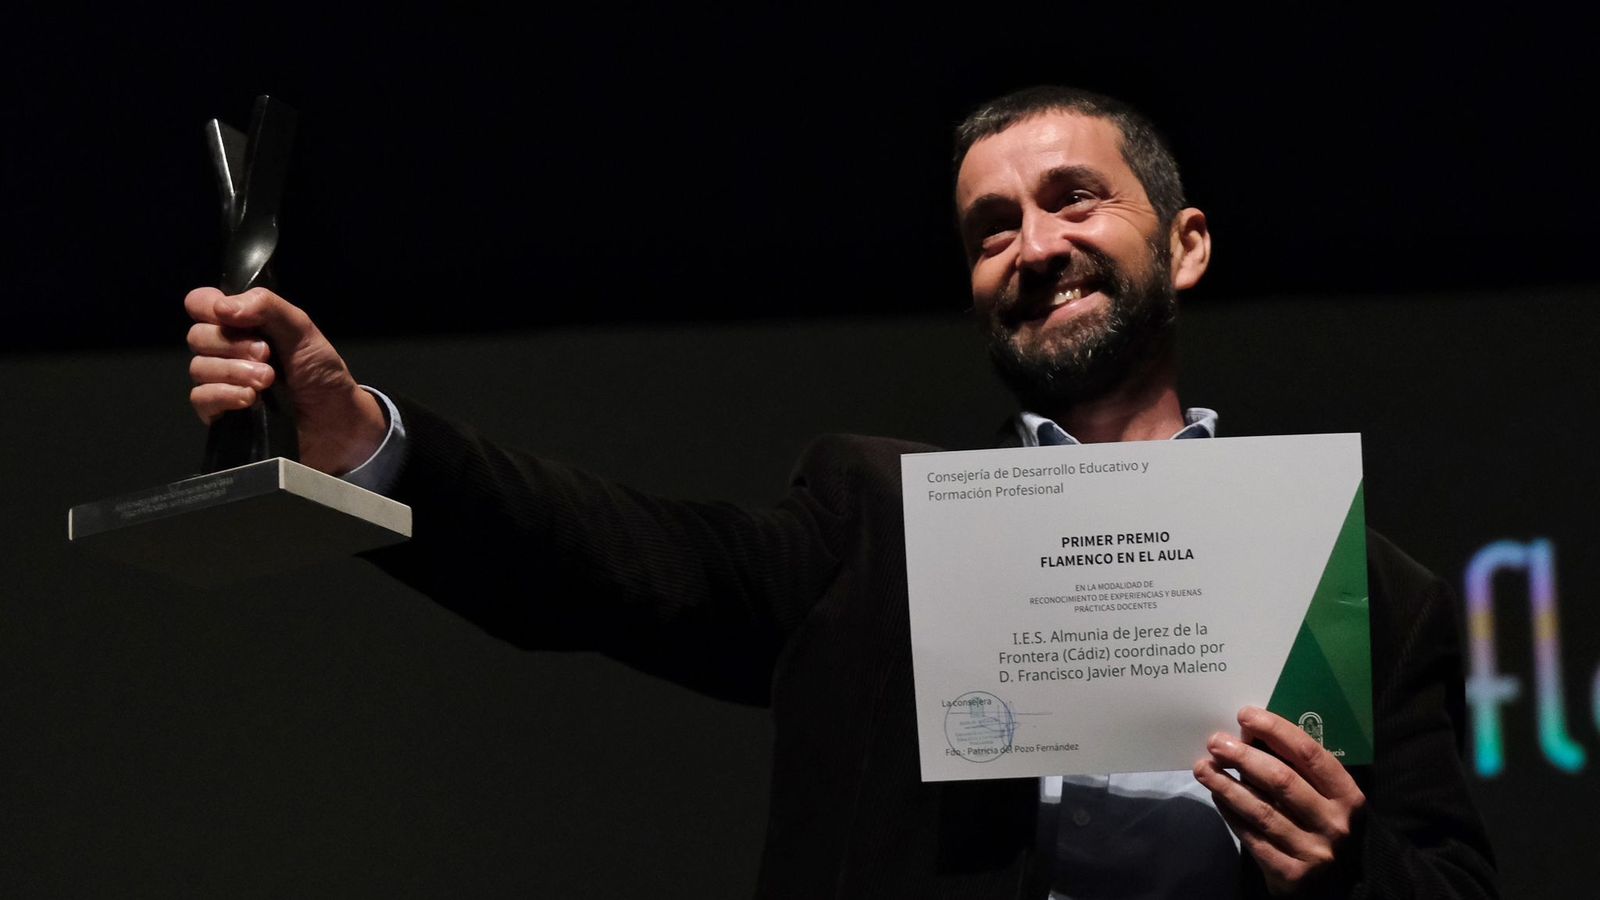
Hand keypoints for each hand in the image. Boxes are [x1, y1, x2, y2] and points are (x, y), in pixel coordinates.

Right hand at [185, 286, 386, 475]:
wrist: (336, 420)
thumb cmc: (321, 372)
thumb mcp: (302, 329)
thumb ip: (266, 307)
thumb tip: (221, 307)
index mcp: (242, 324)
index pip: (200, 303)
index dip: (208, 306)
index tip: (234, 318)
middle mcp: (226, 351)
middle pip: (197, 337)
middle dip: (232, 344)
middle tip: (268, 355)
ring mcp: (221, 382)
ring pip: (198, 368)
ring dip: (234, 371)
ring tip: (268, 380)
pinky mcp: (220, 413)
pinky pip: (201, 398)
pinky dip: (224, 395)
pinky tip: (250, 399)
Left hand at [1193, 706, 1364, 896]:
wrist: (1335, 885)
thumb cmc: (1322, 823)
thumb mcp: (1325, 795)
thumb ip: (1298, 768)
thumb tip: (1250, 733)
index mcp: (1348, 796)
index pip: (1309, 754)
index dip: (1275, 730)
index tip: (1245, 715)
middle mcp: (1335, 824)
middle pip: (1281, 780)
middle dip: (1243, 757)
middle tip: (1215, 742)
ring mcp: (1314, 851)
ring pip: (1261, 810)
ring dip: (1226, 785)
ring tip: (1203, 767)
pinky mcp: (1290, 873)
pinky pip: (1252, 837)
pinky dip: (1230, 813)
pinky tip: (1215, 795)